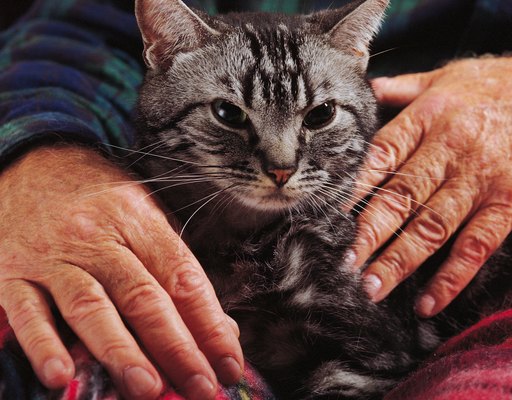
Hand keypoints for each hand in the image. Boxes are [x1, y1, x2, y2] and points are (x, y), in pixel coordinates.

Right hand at [0, 145, 242, 398]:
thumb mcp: (146, 217)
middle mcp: (99, 238)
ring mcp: (55, 256)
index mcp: (140, 221)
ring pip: (90, 306)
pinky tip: (60, 375)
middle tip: (200, 387)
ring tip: (147, 388)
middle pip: (143, 296)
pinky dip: (42, 344)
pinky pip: (26, 311)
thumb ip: (177, 270)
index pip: (182, 277)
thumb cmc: (101, 200)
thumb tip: (219, 328)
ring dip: (120, 350)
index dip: (210, 324)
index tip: (229, 364)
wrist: (33, 162)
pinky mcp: (13, 272)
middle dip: (175, 347)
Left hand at [352, 54, 511, 316]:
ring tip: (373, 288)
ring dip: (399, 261)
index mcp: (429, 116)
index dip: (352, 188)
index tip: (329, 216)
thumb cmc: (511, 86)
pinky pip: (475, 247)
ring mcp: (480, 179)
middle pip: (399, 197)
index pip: (380, 155)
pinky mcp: (510, 203)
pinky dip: (451, 278)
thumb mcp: (452, 75)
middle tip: (344, 264)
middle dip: (368, 234)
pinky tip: (428, 302)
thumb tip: (369, 88)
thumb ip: (406, 87)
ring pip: (430, 226)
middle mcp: (449, 148)